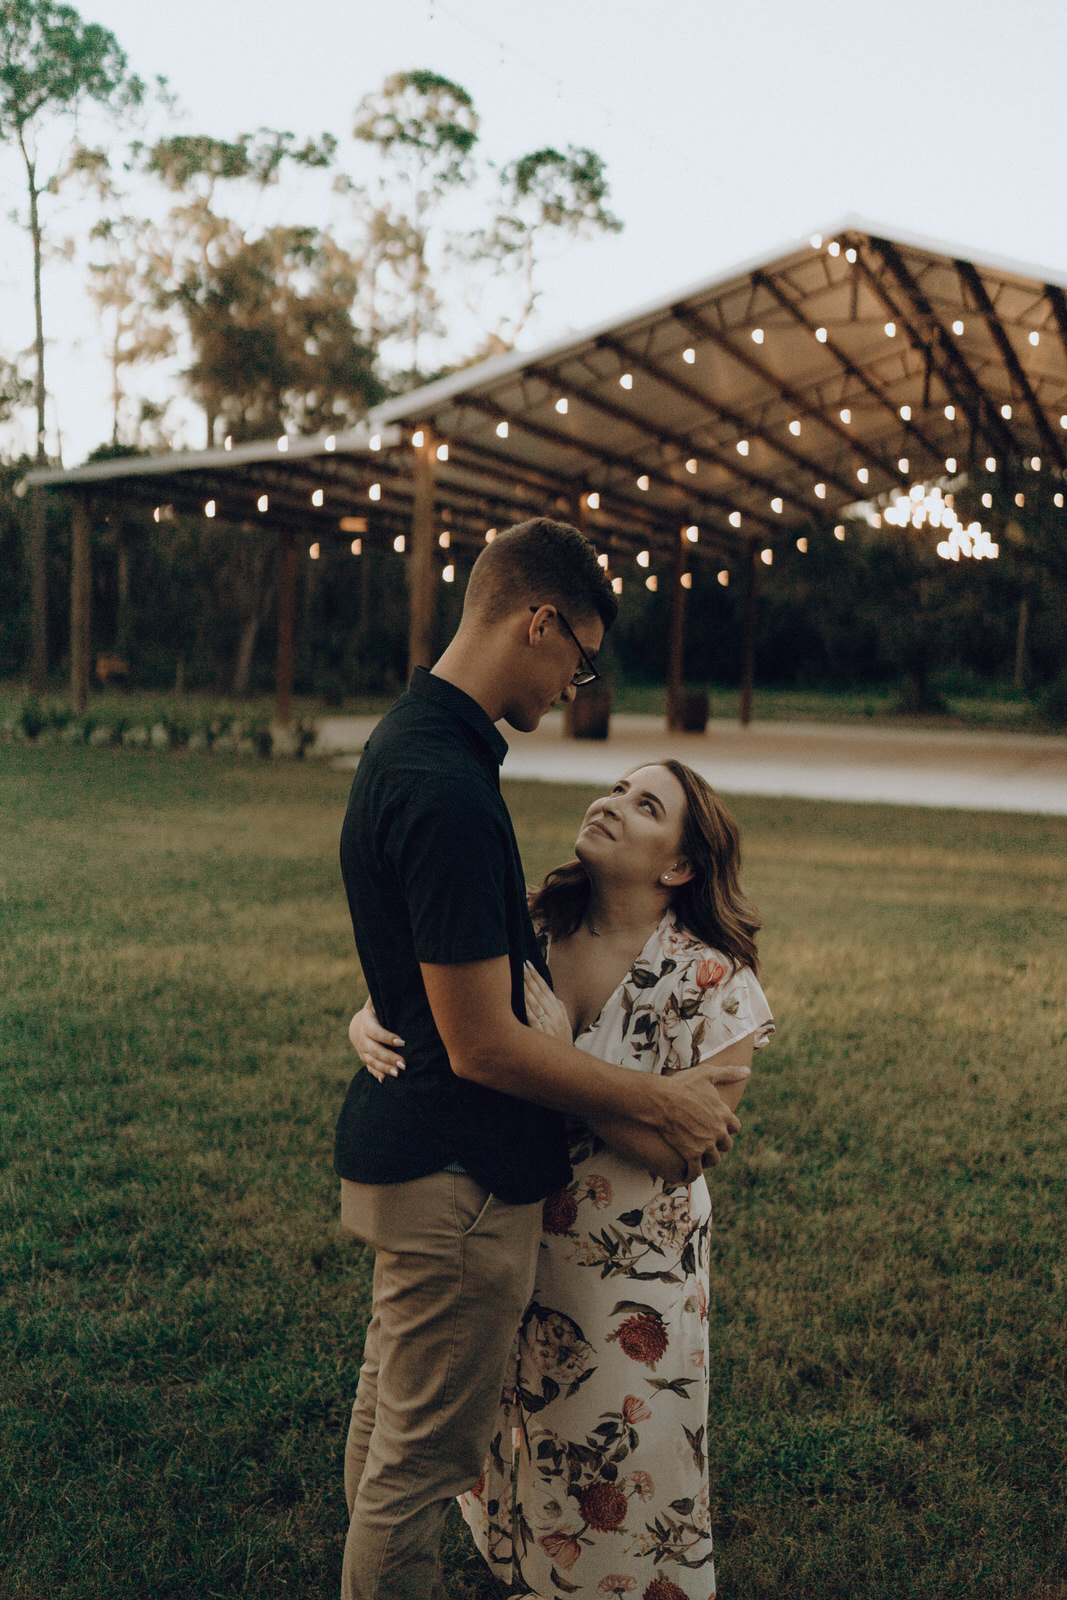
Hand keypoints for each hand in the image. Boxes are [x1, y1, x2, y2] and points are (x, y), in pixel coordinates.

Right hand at [348, 997, 405, 1082]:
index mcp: (366, 1023)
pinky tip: (385, 1081)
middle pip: (374, 1050)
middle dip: (389, 1057)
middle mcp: (362, 1038)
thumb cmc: (374, 1011)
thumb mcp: (375, 1002)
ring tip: (399, 1074)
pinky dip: (377, 1074)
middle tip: (404, 1064)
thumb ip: (380, 996)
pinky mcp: (365, 1059)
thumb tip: (394, 980)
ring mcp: (362, 1050)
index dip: (387, 1037)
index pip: (376, 1031)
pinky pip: (369, 1068)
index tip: (402, 1041)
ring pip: (372, 1061)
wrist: (357, 1026)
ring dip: (385, 1068)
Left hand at [523, 962, 572, 1043]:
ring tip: (519, 976)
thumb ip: (559, 1009)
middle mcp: (554, 1015)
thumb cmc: (562, 1042)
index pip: (546, 989)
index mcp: (559, 1010)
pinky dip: (528, 1006)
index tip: (529, 964)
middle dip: (530, 978)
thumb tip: (553, 996)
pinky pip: (533, 1017)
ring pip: (536, 1002)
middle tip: (521, 965)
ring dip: (528, 988)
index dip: (537, 976)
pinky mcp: (542, 1034)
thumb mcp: (564, 1023)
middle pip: (540, 992)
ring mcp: (549, 1024)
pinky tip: (521, 997)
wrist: (566, 1063)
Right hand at [655, 1059, 746, 1179]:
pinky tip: (687, 1175)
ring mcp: (705, 1145)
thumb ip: (729, 1073)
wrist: (662, 1100)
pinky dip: (691, 1174)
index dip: (728, 1128)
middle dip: (719, 1144)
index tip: (721, 1127)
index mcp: (724, 1114)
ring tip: (699, 1158)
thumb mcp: (707, 1074)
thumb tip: (747, 1071)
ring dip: (707, 1159)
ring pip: (713, 1160)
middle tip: (709, 1142)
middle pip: (726, 1145)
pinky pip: (695, 1171)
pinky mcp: (691, 1154)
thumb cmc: (682, 1085)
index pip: (735, 1127)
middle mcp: (718, 1132)